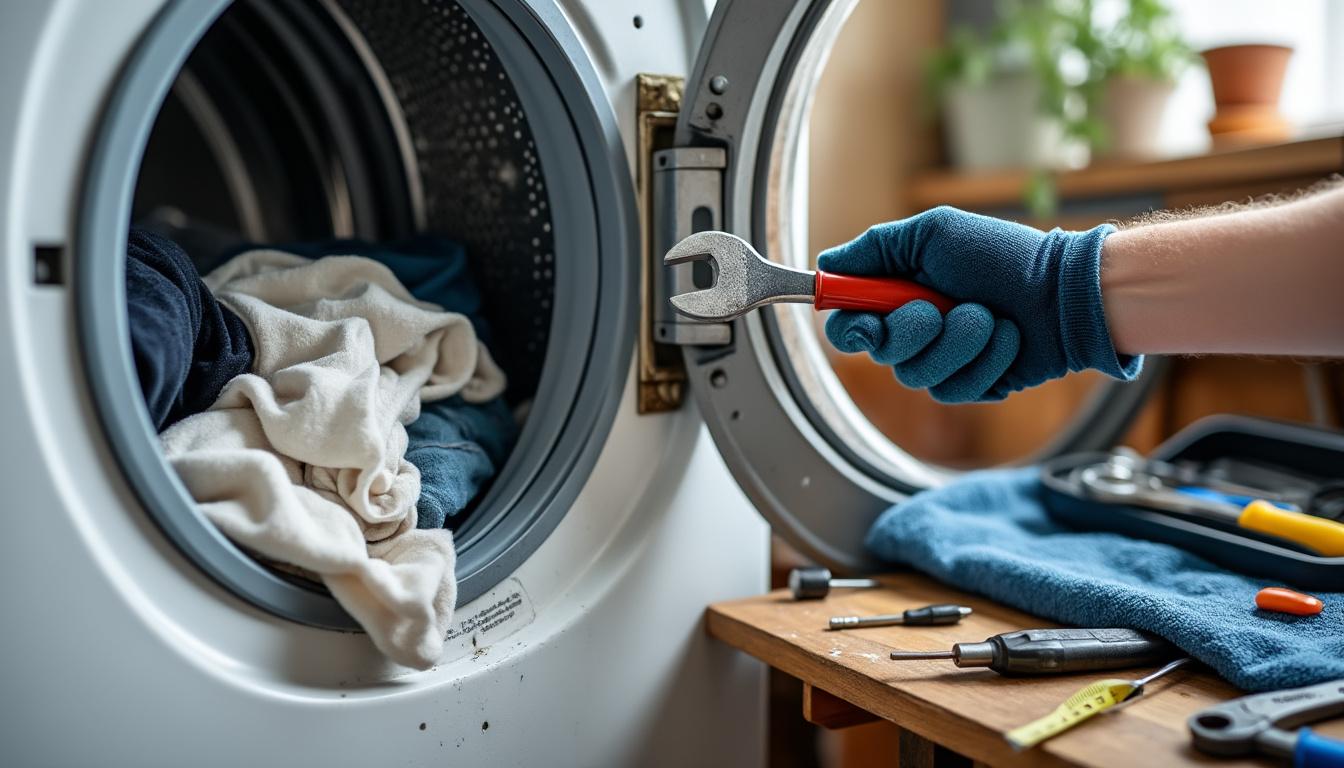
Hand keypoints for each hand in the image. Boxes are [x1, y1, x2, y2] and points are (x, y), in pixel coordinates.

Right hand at [821, 206, 1139, 402]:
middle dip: (915, 329)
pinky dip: (985, 361)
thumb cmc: (1004, 257)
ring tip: (991, 317)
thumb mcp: (934, 232)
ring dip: (960, 342)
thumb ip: (876, 248)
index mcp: (898, 293)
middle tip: (944, 306)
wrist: (1065, 293)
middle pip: (882, 353)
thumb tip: (827, 265)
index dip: (852, 329)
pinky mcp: (972, 385)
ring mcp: (943, 360)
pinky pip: (955, 390)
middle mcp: (915, 330)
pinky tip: (1007, 339)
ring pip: (918, 375)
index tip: (870, 321)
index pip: (849, 325)